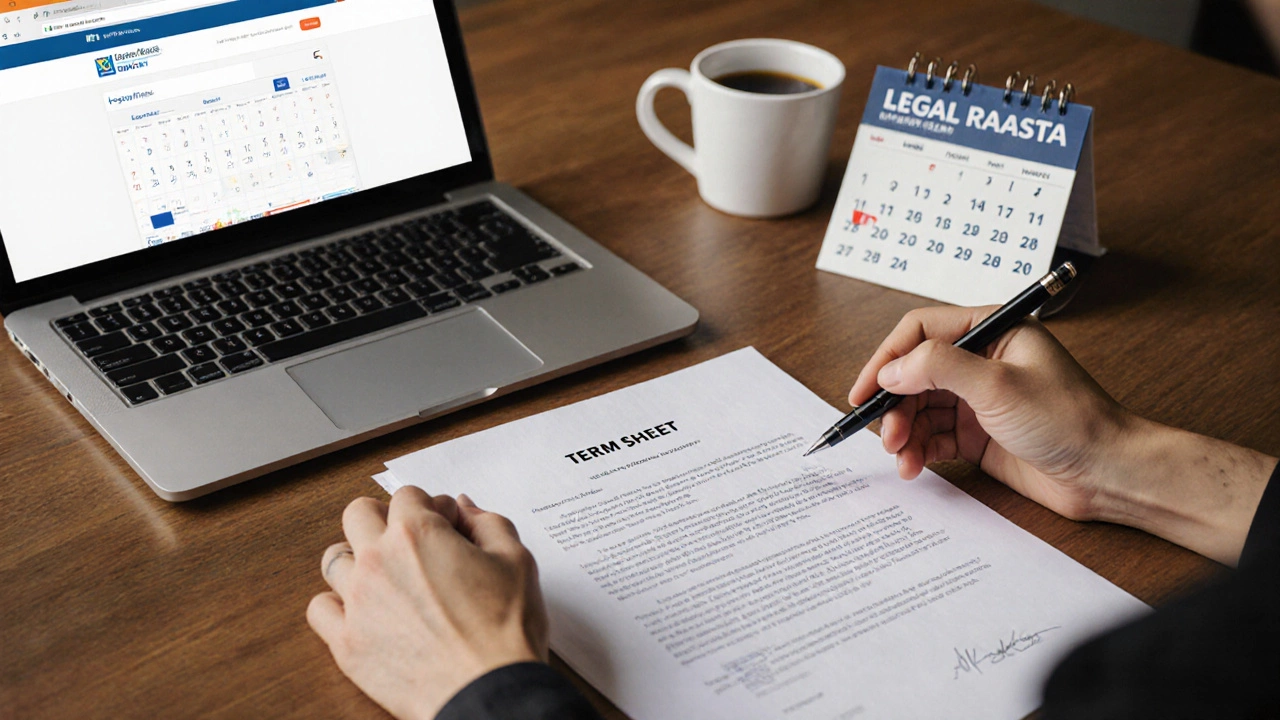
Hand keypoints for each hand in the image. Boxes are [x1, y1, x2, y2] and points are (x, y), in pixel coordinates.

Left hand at [307, 488, 548, 719]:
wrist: (488, 692)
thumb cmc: (504, 631)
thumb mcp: (516, 561)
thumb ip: (487, 523)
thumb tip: (464, 507)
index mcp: (417, 534)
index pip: (407, 495)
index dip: (432, 507)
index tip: (446, 527)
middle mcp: (378, 561)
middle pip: (358, 513)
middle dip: (384, 518)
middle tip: (409, 541)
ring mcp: (357, 602)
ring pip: (334, 559)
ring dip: (357, 559)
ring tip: (385, 576)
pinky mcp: (347, 643)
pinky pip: (319, 609)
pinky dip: (336, 605)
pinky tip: (363, 611)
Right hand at [849, 305, 1127, 520]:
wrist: (1107, 474)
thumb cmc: (1071, 420)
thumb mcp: (998, 385)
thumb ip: (939, 367)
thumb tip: (891, 369)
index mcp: (992, 330)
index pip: (921, 331)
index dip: (887, 359)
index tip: (864, 391)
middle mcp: (982, 361)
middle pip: (914, 374)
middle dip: (895, 406)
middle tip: (886, 435)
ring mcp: (978, 399)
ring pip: (919, 408)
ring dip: (904, 433)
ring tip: (903, 458)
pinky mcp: (978, 434)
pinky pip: (933, 436)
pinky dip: (918, 450)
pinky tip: (914, 466)